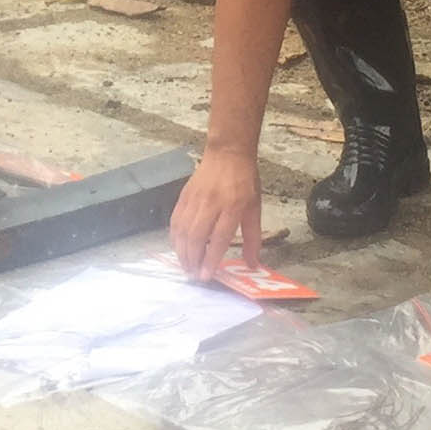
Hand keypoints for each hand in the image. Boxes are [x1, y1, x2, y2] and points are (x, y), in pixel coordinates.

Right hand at [169, 146, 263, 278]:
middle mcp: (211, 204)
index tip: (207, 276)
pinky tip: (178, 248)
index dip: (211, 259)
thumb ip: (253, 238)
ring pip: (183, 230)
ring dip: (182, 251)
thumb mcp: (255, 208)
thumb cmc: (245, 182)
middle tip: (194, 275)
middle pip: (197, 236)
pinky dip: (174, 237)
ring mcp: (195, 199)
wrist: (227, 153)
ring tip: (186, 266)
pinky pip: (175, 220)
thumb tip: (253, 265)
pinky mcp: (184, 196)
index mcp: (232, 207)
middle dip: (193, 259)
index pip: (219, 238)